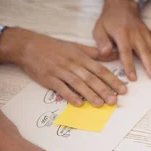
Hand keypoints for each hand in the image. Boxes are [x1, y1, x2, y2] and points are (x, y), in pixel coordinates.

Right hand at [0, 27, 126, 106]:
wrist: (28, 46)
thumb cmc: (54, 47)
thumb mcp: (75, 46)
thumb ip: (94, 53)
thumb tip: (112, 54)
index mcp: (80, 57)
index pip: (100, 69)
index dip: (112, 80)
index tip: (123, 89)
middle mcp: (72, 64)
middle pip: (91, 78)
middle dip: (104, 90)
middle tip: (115, 100)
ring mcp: (60, 71)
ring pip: (78, 84)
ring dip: (90, 95)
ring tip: (101, 104)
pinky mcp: (49, 79)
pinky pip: (61, 88)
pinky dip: (70, 96)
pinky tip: (78, 104)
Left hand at [93, 0, 150, 81]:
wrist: (121, 5)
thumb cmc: (109, 20)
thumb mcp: (99, 29)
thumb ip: (101, 42)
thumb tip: (105, 53)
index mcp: (122, 34)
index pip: (126, 52)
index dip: (129, 65)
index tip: (133, 77)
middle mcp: (135, 34)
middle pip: (144, 52)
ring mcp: (145, 34)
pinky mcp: (150, 34)